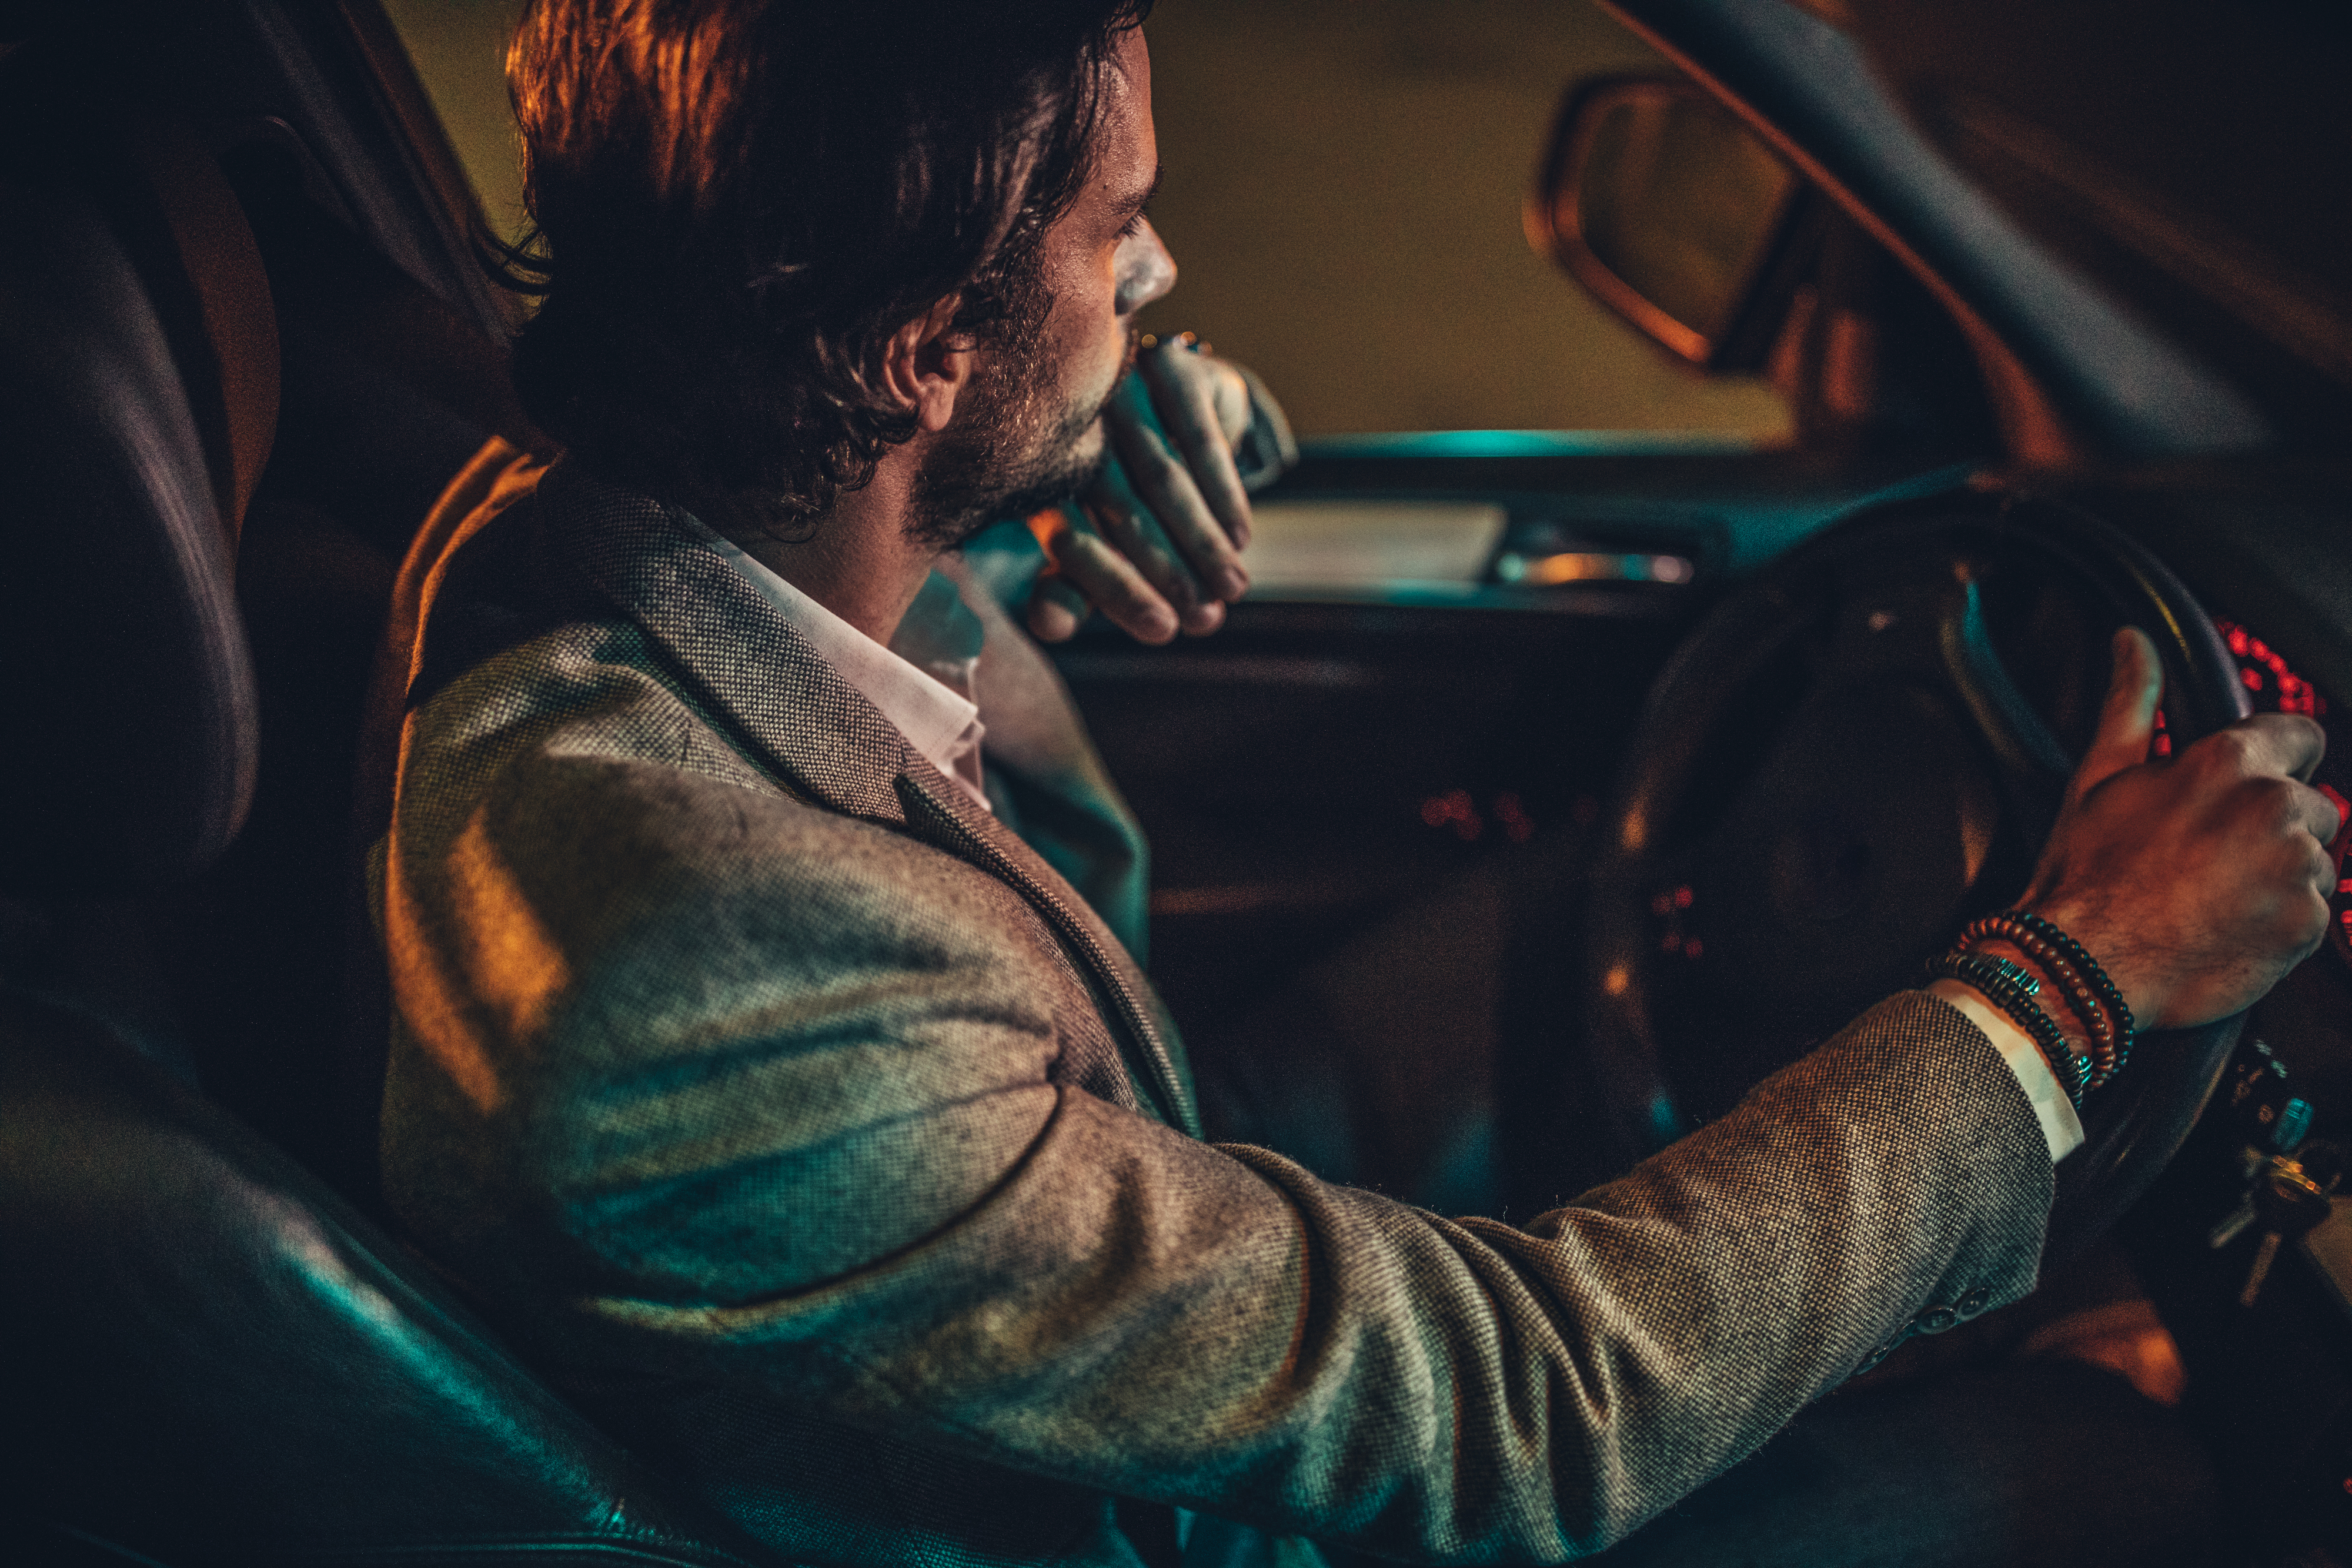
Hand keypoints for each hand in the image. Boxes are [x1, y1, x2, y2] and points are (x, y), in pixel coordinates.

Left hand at [1026, 339, 1255, 644]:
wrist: (1176, 410)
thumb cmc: (1127, 494)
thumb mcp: (1101, 545)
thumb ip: (1074, 587)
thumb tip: (1048, 628)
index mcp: (1038, 471)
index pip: (1070, 537)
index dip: (1115, 588)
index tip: (1162, 630)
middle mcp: (1069, 422)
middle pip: (1118, 507)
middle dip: (1167, 570)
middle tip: (1206, 619)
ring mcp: (1118, 391)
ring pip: (1161, 477)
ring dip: (1201, 540)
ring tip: (1231, 588)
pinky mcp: (1168, 368)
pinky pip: (1201, 441)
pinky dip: (1224, 494)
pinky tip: (1240, 537)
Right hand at [2014, 626, 2338, 1030]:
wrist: (2084, 965)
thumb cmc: (2086, 874)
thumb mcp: (2099, 777)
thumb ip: (2131, 702)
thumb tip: (2132, 645)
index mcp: (2228, 762)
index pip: (2302, 736)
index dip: (2278, 762)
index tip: (2249, 791)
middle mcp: (2273, 807)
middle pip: (2312, 806)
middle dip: (2274, 828)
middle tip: (2213, 860)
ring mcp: (2296, 867)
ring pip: (2314, 861)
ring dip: (2279, 877)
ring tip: (2217, 898)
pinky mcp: (2308, 924)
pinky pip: (2312, 914)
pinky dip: (2281, 923)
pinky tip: (2229, 928)